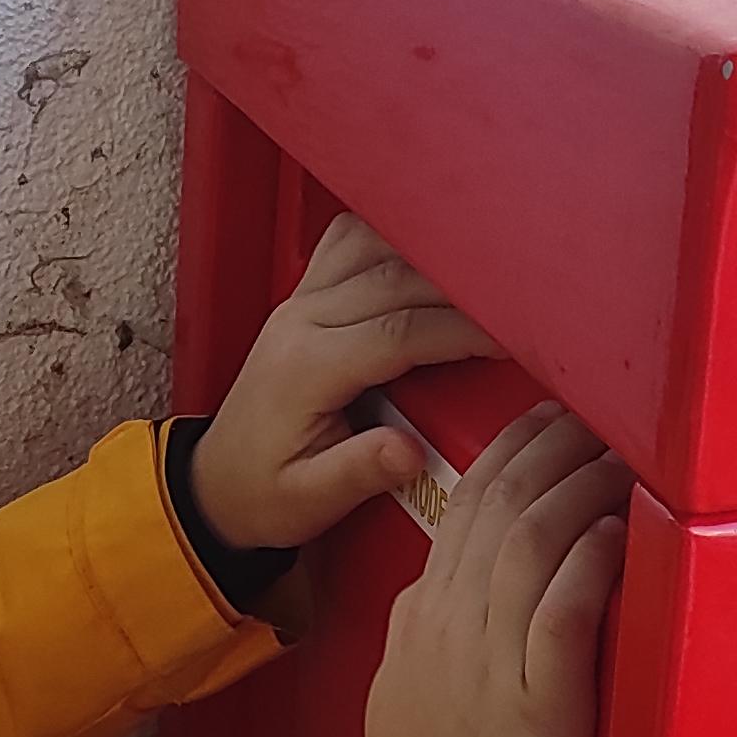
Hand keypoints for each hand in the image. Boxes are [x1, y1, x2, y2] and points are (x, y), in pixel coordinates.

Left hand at [186, 216, 501, 554]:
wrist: (217, 483)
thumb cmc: (265, 495)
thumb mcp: (308, 502)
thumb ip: (358, 473)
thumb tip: (410, 451)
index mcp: (306, 368)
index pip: (398, 332)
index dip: (460, 329)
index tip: (511, 337)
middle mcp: (300, 320)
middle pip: (394, 277)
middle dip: (462, 284)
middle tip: (519, 295)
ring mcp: (299, 301)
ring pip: (372, 244)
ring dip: (429, 249)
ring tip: (486, 265)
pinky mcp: (304, 296)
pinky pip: (349, 241)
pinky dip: (393, 234)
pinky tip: (430, 248)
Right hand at [359, 406, 625, 736]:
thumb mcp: (400, 679)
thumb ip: (424, 622)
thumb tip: (444, 576)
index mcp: (422, 612)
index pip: (468, 503)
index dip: (514, 450)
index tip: (550, 417)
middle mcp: (453, 623)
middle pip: (503, 506)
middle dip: (554, 449)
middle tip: (599, 416)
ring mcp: (493, 661)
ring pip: (532, 545)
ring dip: (580, 492)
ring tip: (617, 460)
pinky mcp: (539, 703)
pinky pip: (561, 616)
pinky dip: (589, 566)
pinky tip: (614, 533)